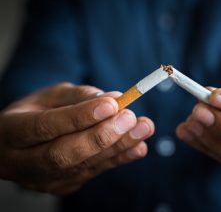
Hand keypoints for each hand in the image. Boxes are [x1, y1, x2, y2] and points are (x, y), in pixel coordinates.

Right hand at [0, 83, 153, 194]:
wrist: (21, 145)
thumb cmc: (36, 113)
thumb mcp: (50, 97)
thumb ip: (80, 97)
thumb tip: (115, 99)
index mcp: (12, 132)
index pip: (45, 126)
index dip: (79, 117)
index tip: (111, 105)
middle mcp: (24, 162)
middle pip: (63, 154)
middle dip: (101, 136)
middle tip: (130, 117)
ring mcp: (45, 180)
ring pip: (83, 166)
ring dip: (118, 147)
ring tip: (144, 128)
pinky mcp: (65, 186)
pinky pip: (94, 172)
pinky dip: (119, 159)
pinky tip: (139, 147)